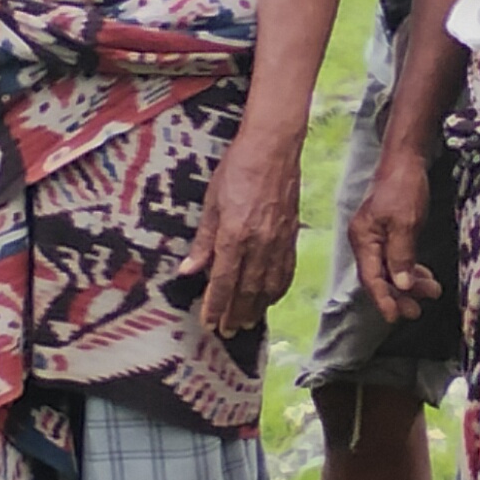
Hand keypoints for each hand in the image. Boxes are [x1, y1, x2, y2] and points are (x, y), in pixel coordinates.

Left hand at [183, 135, 300, 335]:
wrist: (274, 148)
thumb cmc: (238, 169)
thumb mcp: (211, 202)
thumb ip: (203, 241)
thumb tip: (188, 271)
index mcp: (235, 235)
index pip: (223, 281)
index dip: (215, 306)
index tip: (208, 323)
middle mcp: (259, 244)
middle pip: (246, 290)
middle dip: (235, 314)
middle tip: (226, 331)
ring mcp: (278, 242)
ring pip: (268, 286)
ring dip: (256, 308)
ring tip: (245, 322)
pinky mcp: (291, 236)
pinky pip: (285, 272)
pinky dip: (277, 290)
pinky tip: (269, 299)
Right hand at [347, 145, 441, 322]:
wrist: (405, 161)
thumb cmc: (403, 187)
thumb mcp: (405, 222)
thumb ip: (401, 255)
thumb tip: (401, 285)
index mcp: (363, 239)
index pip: (371, 278)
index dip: (383, 299)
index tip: (395, 317)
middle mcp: (365, 241)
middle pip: (379, 278)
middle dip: (398, 296)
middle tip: (417, 311)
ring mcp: (376, 238)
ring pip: (390, 270)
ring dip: (409, 284)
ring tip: (432, 292)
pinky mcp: (388, 234)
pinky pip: (396, 260)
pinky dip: (410, 270)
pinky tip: (425, 277)